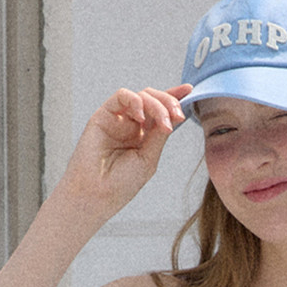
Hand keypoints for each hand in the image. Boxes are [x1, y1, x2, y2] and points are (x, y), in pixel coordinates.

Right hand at [54, 84, 193, 229]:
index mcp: (144, 136)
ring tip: (164, 123)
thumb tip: (173, 115)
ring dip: (157, 105)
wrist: (96, 195)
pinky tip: (141, 116)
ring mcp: (118, 119)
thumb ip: (159, 136)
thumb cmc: (120, 184)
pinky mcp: (104, 115)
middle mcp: (132, 125)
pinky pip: (121, 96)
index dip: (175, 99)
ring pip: (141, 96)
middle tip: (177, 116)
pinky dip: (135, 101)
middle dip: (169, 103)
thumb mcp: (148, 159)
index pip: (161, 112)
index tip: (190, 90)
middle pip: (153, 100)